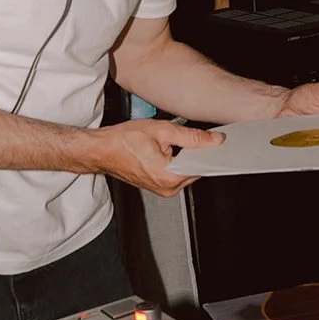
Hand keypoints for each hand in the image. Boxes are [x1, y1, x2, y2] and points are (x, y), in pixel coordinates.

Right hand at [92, 118, 223, 196]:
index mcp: (170, 176)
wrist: (101, 150)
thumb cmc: (122, 141)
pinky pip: (176, 173)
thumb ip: (192, 136)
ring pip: (186, 171)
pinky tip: (164, 150)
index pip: (203, 166)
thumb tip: (214, 140)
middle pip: (195, 169)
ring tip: (166, 143)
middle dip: (194, 152)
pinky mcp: (158, 186)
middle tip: (181, 137)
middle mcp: (167, 188)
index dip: (210, 151)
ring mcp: (162, 189)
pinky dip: (175, 161)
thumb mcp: (162, 130)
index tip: (217, 142)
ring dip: (183, 156)